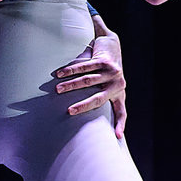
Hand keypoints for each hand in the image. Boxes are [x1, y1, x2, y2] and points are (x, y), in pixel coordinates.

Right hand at [54, 15, 128, 137]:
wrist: (111, 44)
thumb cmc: (106, 70)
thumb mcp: (109, 85)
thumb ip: (103, 97)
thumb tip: (87, 116)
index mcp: (119, 94)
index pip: (121, 112)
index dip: (120, 124)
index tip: (117, 136)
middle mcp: (118, 84)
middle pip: (98, 99)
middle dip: (83, 106)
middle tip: (69, 111)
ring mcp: (112, 72)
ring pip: (87, 81)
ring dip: (70, 85)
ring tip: (58, 89)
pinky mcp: (104, 61)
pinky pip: (84, 67)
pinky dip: (70, 70)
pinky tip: (60, 74)